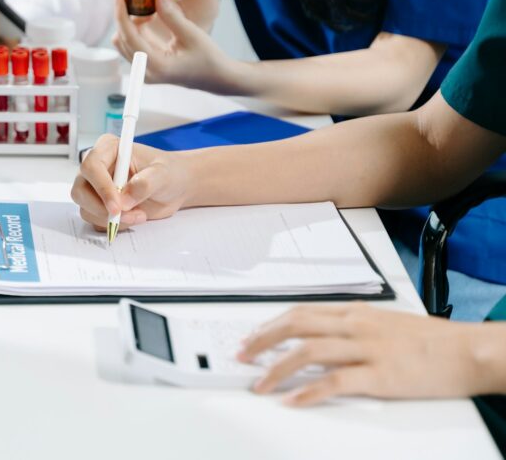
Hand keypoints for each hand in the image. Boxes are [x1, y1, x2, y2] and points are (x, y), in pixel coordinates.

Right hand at [70, 134, 192, 230]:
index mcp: (108, 149)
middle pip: (80, 190)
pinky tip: (133, 217)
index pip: (91, 166)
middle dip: (102, 208)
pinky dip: (113, 225)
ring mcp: (95, 188)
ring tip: (138, 215)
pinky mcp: (99, 205)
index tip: (118, 206)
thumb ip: (145, 183)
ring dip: (110, 219)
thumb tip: (125, 199)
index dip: (101, 188)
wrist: (174, 187)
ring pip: (86, 208)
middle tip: (127, 216)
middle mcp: (97, 168)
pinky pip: (95, 220)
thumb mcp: (163, 173)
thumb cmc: (168, 172)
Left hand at [113, 0, 239, 93]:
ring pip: (124, 43)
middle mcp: (145, 73)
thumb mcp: (191, 33)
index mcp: (157, 65)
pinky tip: (148, 19)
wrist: (216, 77)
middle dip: (126, 17)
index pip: (130, 37)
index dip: (122, 15)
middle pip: (122, 39)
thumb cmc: (208, 57)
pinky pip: (132, 46)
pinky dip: (136, 31)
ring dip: (130, 24)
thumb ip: (171, 15)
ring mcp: (144, 73)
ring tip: (148, 10)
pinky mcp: (146, 69)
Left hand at [238, 303, 493, 405]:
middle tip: (241, 356)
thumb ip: (357, 328)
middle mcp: (356, 326)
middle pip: (295, 325)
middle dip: (261, 340)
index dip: (270, 324)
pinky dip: (309, 391)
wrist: (471, 351)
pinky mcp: (381, 376)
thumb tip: (328, 337)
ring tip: (259, 384)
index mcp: (357, 312)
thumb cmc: (434, 341)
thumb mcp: (388, 323)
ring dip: (277, 368)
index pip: (301, 312)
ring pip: (308, 351)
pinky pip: (335, 382)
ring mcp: (367, 349)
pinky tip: (293, 400)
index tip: (251, 337)